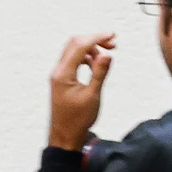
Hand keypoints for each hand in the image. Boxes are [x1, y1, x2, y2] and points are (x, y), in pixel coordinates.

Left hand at [48, 33, 114, 149]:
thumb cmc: (78, 119)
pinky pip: (73, 60)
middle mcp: (58, 70)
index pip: (79, 46)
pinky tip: (97, 65)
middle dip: (94, 40)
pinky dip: (86, 57)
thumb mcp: (92, 96)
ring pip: (73, 51)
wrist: (65, 134)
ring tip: (108, 55)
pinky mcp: (63, 79)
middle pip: (74, 44)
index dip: (96, 38)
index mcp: (63, 73)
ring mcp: (59, 74)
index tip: (113, 36)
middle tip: (113, 44)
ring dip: (90, 48)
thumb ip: (100, 73)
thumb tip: (107, 54)